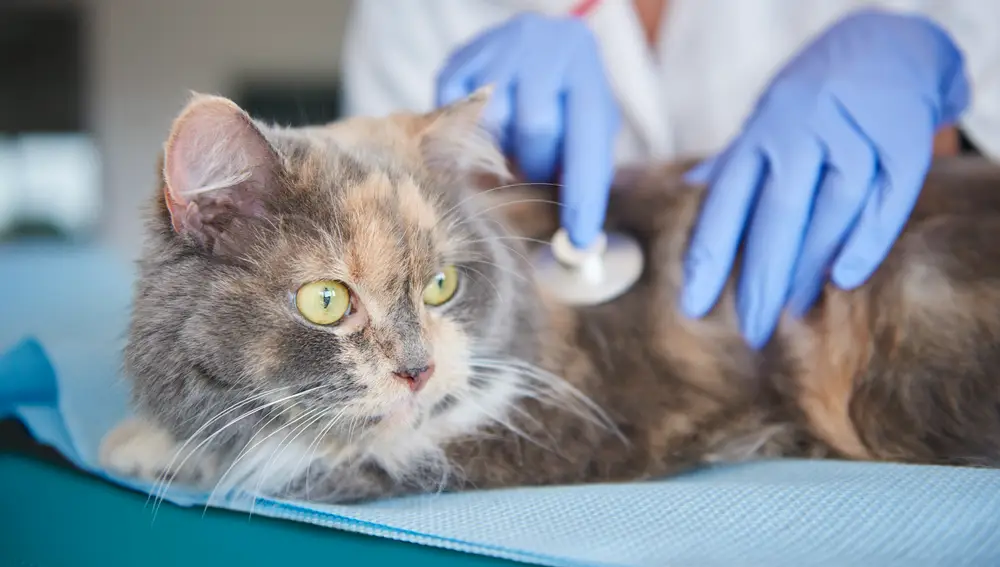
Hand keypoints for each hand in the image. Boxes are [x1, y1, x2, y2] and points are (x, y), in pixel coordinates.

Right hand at [435, 12, 619, 248]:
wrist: (540, 39)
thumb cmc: (569, 96)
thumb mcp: (590, 122)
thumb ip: (585, 166)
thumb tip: (577, 237)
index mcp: (584, 69)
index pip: (585, 142)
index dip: (582, 195)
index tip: (580, 238)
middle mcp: (541, 49)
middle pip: (534, 131)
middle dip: (536, 163)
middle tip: (534, 168)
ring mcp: (495, 50)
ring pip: (491, 127)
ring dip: (500, 151)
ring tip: (509, 145)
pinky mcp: (457, 61)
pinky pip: (456, 117)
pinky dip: (467, 136)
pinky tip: (484, 128)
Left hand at [681, 8, 969, 347]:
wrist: (887, 44)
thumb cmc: (814, 97)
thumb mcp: (766, 119)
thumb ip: (733, 161)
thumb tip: (688, 190)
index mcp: (761, 132)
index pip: (727, 202)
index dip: (709, 256)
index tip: (692, 306)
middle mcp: (801, 131)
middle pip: (778, 213)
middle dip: (762, 276)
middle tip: (750, 330)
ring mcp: (853, 133)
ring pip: (830, 210)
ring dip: (810, 266)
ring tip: (791, 313)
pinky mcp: (903, 138)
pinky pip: (886, 198)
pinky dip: (867, 239)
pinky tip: (844, 279)